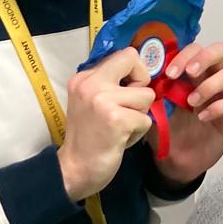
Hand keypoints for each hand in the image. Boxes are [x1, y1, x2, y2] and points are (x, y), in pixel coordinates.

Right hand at [58, 48, 155, 201]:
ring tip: (120, 127)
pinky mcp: (117, 119)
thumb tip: (144, 68)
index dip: (136, 72)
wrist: (75, 169)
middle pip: (135, 62)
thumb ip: (112, 83)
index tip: (128, 91)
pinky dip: (138, 132)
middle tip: (127, 107)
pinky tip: (120, 139)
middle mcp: (91, 84)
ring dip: (139, 115)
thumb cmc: (90, 135)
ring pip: (147, 96)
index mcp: (84, 77)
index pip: (126, 54)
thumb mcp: (94, 100)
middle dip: (142, 85)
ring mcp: (103, 101)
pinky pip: (146, 119)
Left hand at [150, 42, 222, 185]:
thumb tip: (145, 73)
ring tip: (192, 102)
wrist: (175, 162)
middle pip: (220, 51)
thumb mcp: (152, 110)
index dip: (185, 55)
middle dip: (205, 58)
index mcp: (191, 74)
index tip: (170, 73)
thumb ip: (151, 91)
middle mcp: (210, 79)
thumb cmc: (165, 131)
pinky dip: (219, 106)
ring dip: (210, 85)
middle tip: (190, 73)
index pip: (196, 49)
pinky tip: (203, 118)